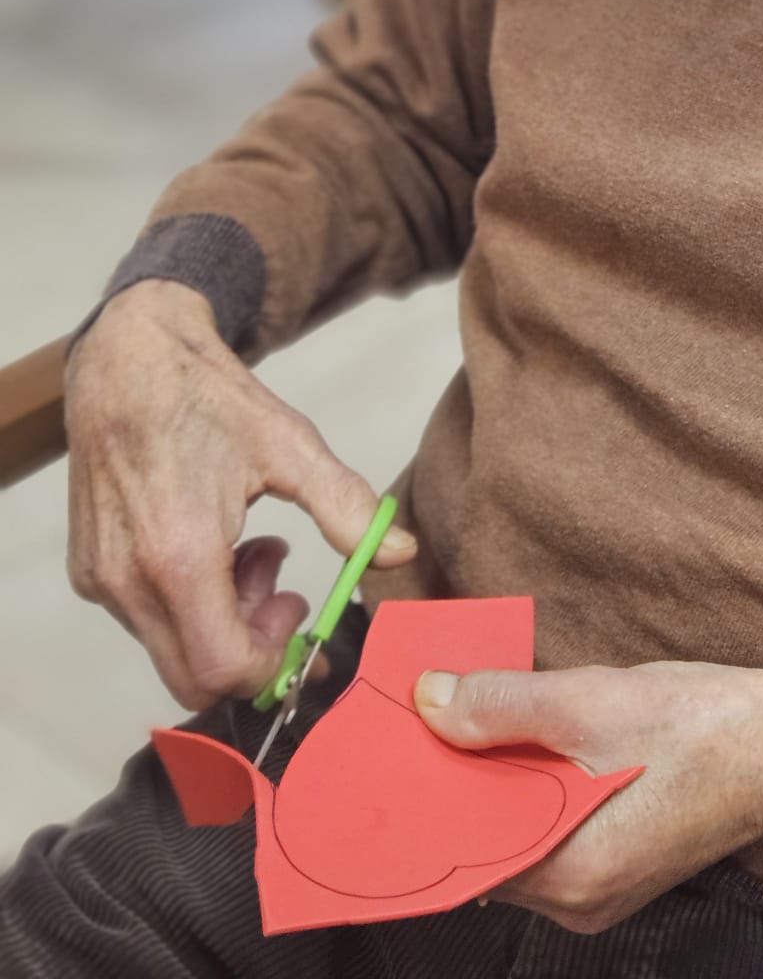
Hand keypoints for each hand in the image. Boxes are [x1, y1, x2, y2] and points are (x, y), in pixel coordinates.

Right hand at [65, 280, 416, 709]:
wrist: (128, 361)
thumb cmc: (207, 399)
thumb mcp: (290, 445)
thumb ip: (346, 507)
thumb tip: (399, 550)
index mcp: (180, 555)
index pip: (224, 667)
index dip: (274, 666)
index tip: (305, 626)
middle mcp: (129, 580)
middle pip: (195, 676)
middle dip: (252, 646)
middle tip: (283, 586)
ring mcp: (101, 580)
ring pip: (172, 648)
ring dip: (225, 617)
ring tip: (254, 548)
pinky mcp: (88, 573)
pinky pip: (146, 621)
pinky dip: (191, 602)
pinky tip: (215, 545)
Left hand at [415, 659, 762, 934]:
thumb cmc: (712, 726)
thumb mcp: (596, 699)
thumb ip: (505, 705)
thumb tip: (431, 702)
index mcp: (571, 876)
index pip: (460, 856)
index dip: (417, 804)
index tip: (381, 758)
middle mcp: (581, 901)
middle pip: (484, 846)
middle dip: (451, 784)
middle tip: (418, 720)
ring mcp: (602, 887)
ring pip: (517, 834)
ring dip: (491, 781)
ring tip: (464, 717)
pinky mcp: (620, 859)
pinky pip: (550, 829)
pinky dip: (528, 787)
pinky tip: (522, 736)